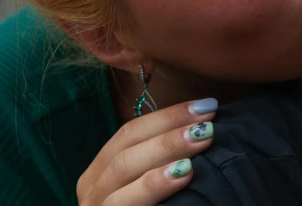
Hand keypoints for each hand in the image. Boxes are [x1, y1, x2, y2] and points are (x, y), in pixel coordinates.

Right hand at [77, 98, 217, 205]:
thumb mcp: (149, 191)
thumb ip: (164, 164)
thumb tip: (203, 128)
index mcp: (102, 174)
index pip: (132, 132)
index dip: (168, 114)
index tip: (208, 105)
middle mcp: (91, 190)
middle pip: (128, 146)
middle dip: (171, 128)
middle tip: (210, 120)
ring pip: (124, 170)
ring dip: (166, 150)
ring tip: (202, 140)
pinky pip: (125, 204)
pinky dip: (153, 186)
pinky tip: (181, 175)